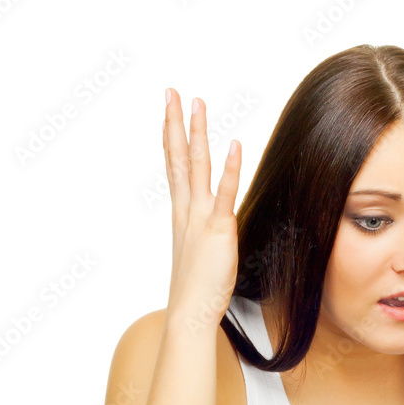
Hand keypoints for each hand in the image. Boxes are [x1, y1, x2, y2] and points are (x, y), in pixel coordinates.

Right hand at [163, 89, 241, 325]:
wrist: (190, 312)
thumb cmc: (197, 292)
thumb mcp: (200, 256)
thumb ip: (205, 237)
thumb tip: (214, 232)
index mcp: (181, 217)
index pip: (173, 169)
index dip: (170, 139)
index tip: (168, 113)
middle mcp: (186, 212)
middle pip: (177, 158)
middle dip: (175, 123)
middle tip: (173, 92)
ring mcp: (200, 219)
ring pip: (195, 167)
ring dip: (197, 133)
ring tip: (197, 102)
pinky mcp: (219, 230)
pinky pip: (226, 193)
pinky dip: (231, 168)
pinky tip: (235, 144)